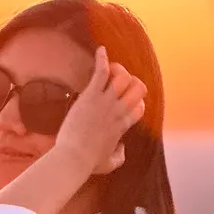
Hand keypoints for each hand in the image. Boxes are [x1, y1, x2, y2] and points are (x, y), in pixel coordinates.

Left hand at [54, 46, 146, 175]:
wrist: (73, 158)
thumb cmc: (89, 163)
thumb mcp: (111, 164)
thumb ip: (120, 155)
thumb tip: (122, 148)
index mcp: (123, 126)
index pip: (140, 107)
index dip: (135, 102)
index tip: (124, 102)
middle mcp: (119, 111)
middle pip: (137, 88)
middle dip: (130, 83)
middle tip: (117, 83)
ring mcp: (106, 102)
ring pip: (123, 77)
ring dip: (118, 71)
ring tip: (110, 70)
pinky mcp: (91, 96)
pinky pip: (101, 71)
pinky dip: (103, 59)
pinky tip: (101, 50)